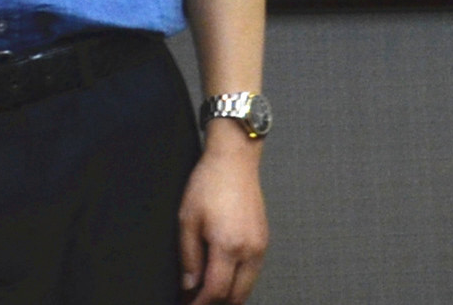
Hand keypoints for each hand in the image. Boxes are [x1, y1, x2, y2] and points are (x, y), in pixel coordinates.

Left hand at [178, 133, 266, 301]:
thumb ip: (189, 256)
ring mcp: (260, 247)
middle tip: (197, 300)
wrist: (234, 161)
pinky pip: (253, 273)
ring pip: (248, 287)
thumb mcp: (187, 219)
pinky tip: (223, 276)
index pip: (216, 290)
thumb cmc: (209, 184)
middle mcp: (249, 251)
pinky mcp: (264, 241)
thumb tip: (189, 284)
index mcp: (228, 246)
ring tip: (207, 291)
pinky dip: (239, 282)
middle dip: (217, 303)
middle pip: (237, 296)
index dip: (201, 303)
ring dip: (229, 295)